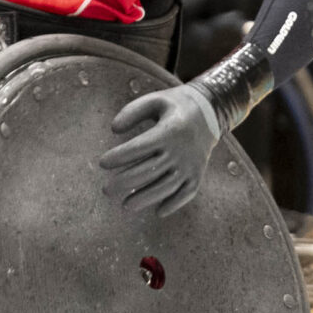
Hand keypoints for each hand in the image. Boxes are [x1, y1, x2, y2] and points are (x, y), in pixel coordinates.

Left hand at [99, 84, 222, 216]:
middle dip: (124, 183)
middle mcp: (180, 150)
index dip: (119, 157)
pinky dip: (173, 204)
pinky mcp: (198, 175)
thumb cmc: (176, 106)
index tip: (102, 163)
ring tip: (125, 205)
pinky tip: (157, 211)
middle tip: (106, 190)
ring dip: (145, 199)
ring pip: (165, 187)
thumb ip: (132, 112)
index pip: (139, 148)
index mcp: (169, 131)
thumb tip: (113, 129)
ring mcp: (190, 165)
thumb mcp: (155, 100)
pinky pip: (186, 194)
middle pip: (148, 171)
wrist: (210, 112)